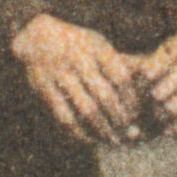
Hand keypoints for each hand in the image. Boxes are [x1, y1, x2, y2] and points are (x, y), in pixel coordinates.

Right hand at [13, 12, 144, 145]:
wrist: (35, 36)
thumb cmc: (76, 44)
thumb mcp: (98, 44)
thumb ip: (116, 64)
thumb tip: (141, 94)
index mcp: (96, 47)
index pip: (121, 77)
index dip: (132, 99)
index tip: (138, 113)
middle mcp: (78, 59)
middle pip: (106, 96)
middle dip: (121, 118)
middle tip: (129, 132)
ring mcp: (60, 75)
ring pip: (87, 110)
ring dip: (103, 129)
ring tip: (113, 140)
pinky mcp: (44, 89)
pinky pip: (65, 116)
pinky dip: (80, 132)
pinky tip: (90, 139)